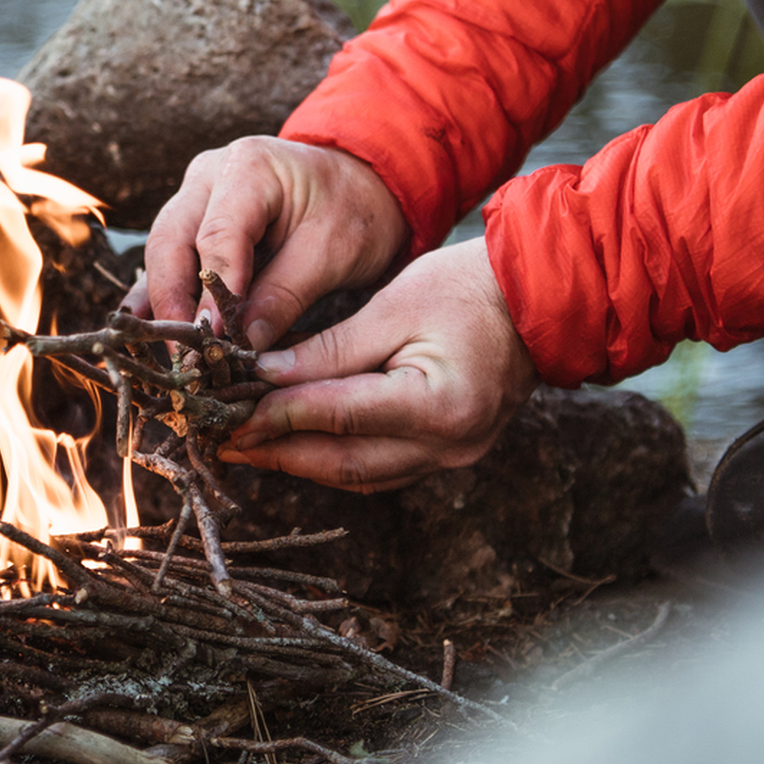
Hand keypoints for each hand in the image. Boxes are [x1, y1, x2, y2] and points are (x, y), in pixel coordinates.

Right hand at [121, 137, 408, 351]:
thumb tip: (243, 344)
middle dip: (173, 302)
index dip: (212, 292)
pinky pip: (171, 259)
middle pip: (171, 241)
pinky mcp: (194, 220)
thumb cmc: (353, 211)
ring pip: (163, 252)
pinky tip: (149, 329)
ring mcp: (196, 196)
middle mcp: (209, 176)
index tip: (216, 338)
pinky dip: (162, 294)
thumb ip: (284, 296)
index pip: (217, 235)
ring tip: (173, 354)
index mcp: (249, 167)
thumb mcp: (331, 254)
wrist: (362, 185)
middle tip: (184, 357)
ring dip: (166, 303)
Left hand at [218, 238, 538, 491]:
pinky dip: (335, 458)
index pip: (337, 417)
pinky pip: (381, 469)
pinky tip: (298, 445)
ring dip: (301, 463)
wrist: (540, 298)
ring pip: (359, 475)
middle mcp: (448, 446)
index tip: (229, 413)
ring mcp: (453, 457)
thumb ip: (328, 349)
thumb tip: (264, 377)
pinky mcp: (450, 453)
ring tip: (249, 447)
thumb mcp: (394, 306)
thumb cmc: (470, 288)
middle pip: (342, 462)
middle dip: (278, 452)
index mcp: (438, 405)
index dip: (276, 416)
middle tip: (222, 441)